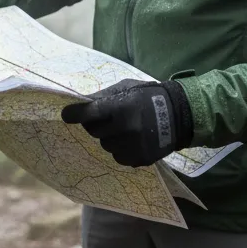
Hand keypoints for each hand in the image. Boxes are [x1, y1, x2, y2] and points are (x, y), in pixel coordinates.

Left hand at [61, 78, 193, 166]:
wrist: (180, 115)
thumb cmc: (149, 96)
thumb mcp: (127, 88)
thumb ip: (104, 96)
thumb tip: (80, 103)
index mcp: (122, 108)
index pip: (90, 114)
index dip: (75, 114)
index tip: (66, 115)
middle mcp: (126, 129)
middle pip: (94, 132)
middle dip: (96, 124)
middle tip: (108, 118)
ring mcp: (133, 147)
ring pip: (105, 146)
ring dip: (110, 137)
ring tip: (125, 128)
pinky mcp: (139, 160)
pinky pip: (118, 157)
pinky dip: (121, 149)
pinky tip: (133, 139)